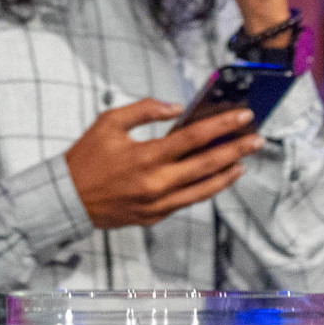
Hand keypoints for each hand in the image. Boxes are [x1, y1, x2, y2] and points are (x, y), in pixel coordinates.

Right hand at [64, 98, 263, 228]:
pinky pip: (188, 202)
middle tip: (257, 139)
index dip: (222, 125)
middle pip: (208, 165)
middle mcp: (156, 183)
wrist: (66, 198)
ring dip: (227, 174)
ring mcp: (158, 204)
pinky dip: (206, 189)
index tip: (243, 116)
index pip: (194, 138)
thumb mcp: (108, 123)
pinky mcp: (155, 217)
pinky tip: (216, 179)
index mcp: (145, 157)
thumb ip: (144, 110)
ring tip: (243, 161)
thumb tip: (176, 108)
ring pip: (204, 189)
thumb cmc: (85, 158)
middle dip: (236, 149)